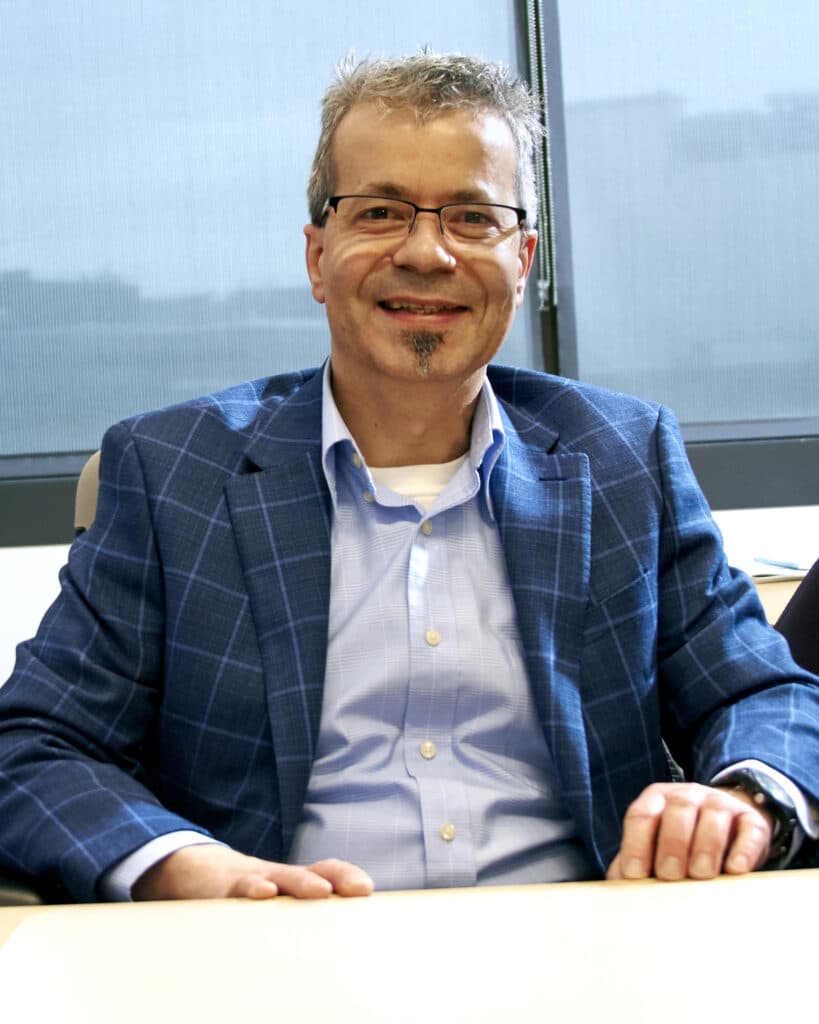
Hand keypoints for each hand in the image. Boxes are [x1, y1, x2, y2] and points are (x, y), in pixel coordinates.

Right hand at [132, 844, 373, 900]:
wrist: (187, 869)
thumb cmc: (239, 891)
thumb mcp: (270, 898)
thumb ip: (296, 914)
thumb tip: (332, 942)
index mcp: (288, 880)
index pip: (324, 871)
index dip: (345, 876)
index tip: (366, 889)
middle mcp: (272, 876)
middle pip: (307, 873)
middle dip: (335, 879)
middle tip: (358, 890)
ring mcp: (247, 880)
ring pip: (278, 878)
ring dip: (301, 883)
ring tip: (321, 892)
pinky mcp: (220, 891)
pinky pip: (236, 891)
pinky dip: (251, 891)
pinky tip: (262, 894)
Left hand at [606, 782, 772, 881]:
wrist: (726, 828)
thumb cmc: (679, 846)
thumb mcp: (653, 848)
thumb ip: (634, 863)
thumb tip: (619, 887)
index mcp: (656, 801)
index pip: (641, 815)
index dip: (636, 844)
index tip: (636, 875)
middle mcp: (687, 796)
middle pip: (678, 810)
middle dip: (672, 844)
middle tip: (670, 875)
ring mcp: (721, 804)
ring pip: (714, 815)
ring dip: (706, 846)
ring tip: (701, 875)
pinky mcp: (751, 820)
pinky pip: (750, 829)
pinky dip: (743, 850)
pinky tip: (735, 869)